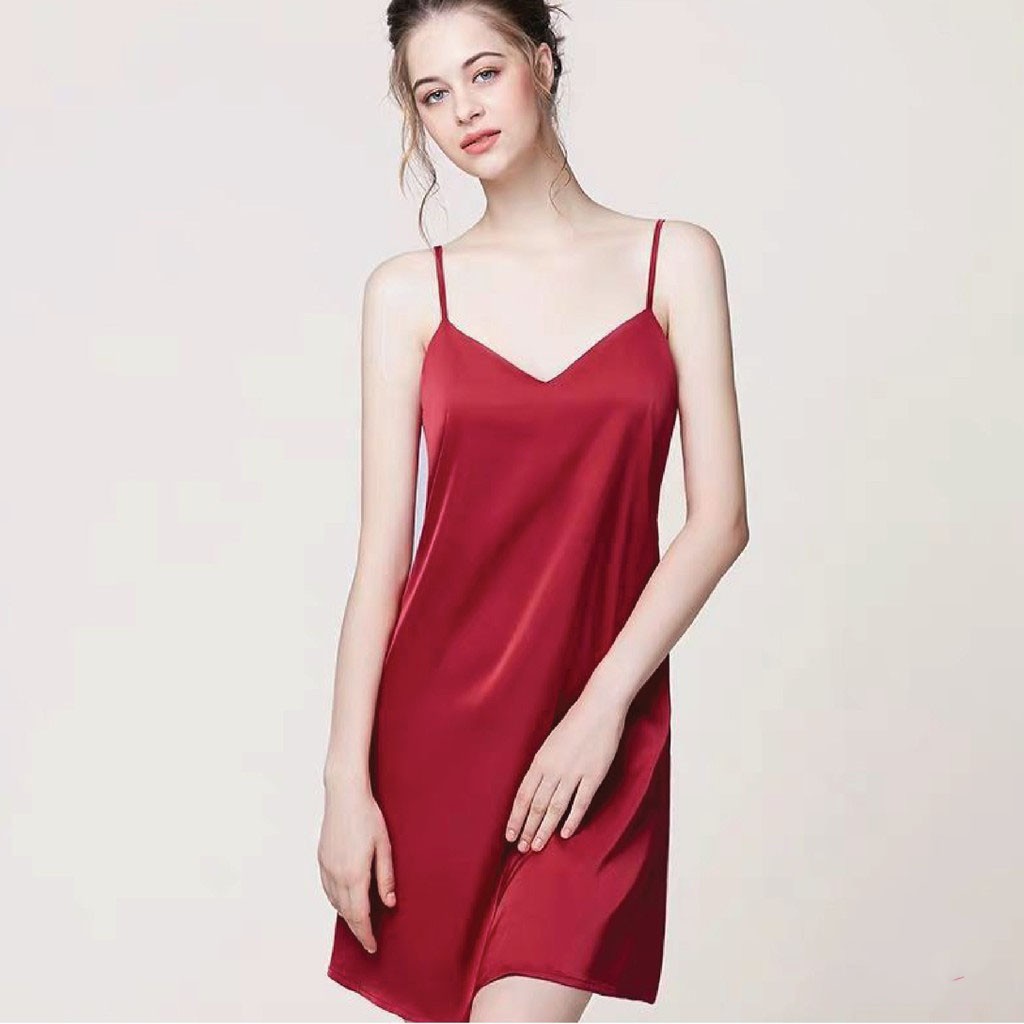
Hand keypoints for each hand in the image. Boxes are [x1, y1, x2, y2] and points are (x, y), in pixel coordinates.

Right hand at [318, 779, 395, 953]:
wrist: (344, 794)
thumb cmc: (368, 816)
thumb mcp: (384, 846)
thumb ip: (386, 876)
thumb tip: (389, 903)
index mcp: (355, 874)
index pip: (360, 915)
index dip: (366, 934)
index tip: (372, 947)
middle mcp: (337, 874)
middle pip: (346, 913)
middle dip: (357, 929)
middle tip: (368, 941)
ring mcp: (326, 867)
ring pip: (335, 902)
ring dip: (347, 915)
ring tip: (360, 923)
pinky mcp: (322, 859)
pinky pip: (328, 889)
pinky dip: (336, 901)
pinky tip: (345, 900)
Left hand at [505, 692, 627, 852]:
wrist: (599, 708)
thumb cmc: (574, 723)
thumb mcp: (550, 743)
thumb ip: (542, 766)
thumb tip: (533, 788)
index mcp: (540, 760)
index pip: (522, 796)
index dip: (516, 818)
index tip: (509, 835)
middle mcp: (553, 769)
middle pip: (536, 805)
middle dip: (527, 829)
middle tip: (521, 848)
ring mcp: (573, 773)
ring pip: (554, 808)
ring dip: (544, 829)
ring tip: (537, 847)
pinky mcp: (593, 776)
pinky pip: (580, 803)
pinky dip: (571, 820)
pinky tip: (564, 834)